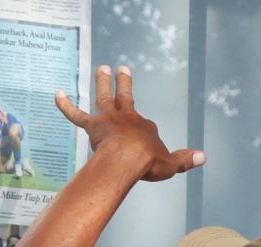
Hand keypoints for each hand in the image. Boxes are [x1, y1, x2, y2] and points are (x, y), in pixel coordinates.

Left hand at [55, 65, 202, 181]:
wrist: (126, 161)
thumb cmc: (148, 163)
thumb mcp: (171, 164)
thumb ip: (185, 160)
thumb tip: (204, 157)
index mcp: (145, 127)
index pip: (146, 127)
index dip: (147, 137)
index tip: (149, 149)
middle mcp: (127, 118)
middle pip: (125, 97)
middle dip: (123, 82)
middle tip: (120, 68)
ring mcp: (109, 120)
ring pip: (104, 97)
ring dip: (102, 82)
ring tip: (101, 68)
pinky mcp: (93, 127)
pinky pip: (76, 115)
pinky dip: (65, 105)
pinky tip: (57, 94)